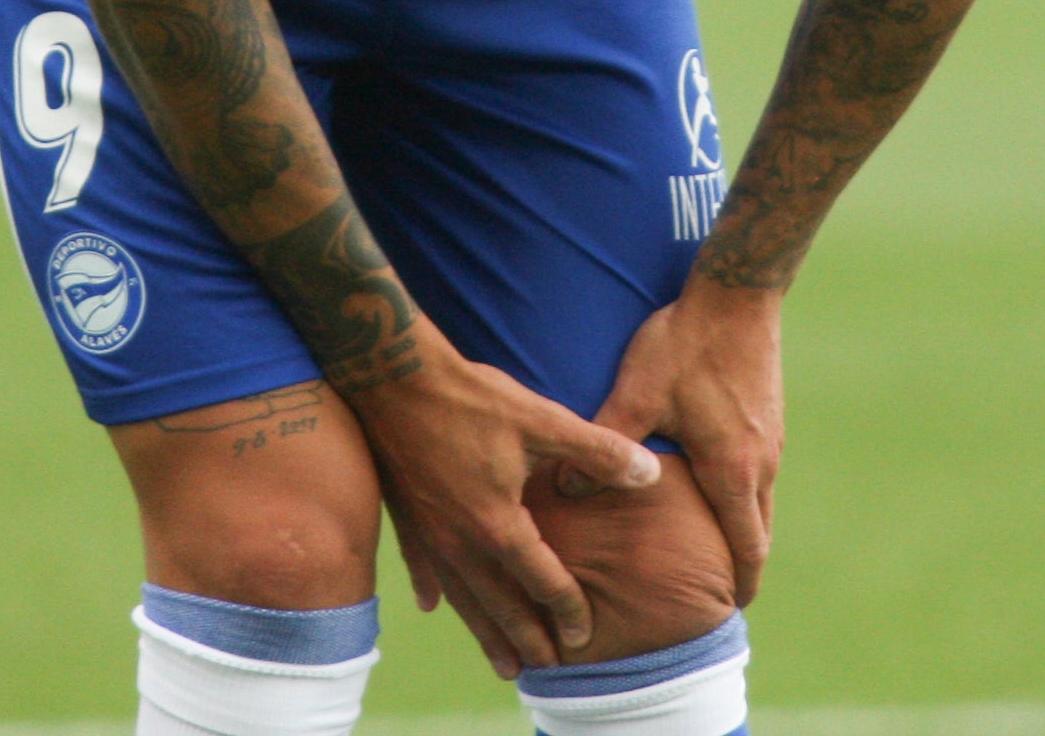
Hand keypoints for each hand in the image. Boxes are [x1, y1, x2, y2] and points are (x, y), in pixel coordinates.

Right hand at [347, 349, 661, 678]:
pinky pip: (420, 565)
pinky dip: (431, 588)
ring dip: (484, 631)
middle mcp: (460, 540)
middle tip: (547, 668)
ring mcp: (428, 532)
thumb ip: (598, 451)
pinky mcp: (406, 514)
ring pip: (461, 597)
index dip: (566, 610)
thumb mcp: (544, 420)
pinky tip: (431, 606)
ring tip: (501, 663)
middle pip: (498, 603)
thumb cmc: (472, 397)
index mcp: (497, 523)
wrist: (395, 376)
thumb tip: (650, 472)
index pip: (541, 580)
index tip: (583, 636)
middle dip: (526, 638)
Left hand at [587, 279, 783, 605]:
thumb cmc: (685, 344)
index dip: (738, 584)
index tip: (728, 611)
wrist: (736, 292)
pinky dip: (744, 496)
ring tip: (712, 550)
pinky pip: (760, 474)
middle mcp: (761, 462)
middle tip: (715, 593)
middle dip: (741, 566)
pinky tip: (714, 489)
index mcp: (733, 470)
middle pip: (759, 533)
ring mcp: (770, 439)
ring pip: (761, 502)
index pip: (746, 548)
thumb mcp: (637, 394)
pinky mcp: (768, 418)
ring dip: (743, 529)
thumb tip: (563, 487)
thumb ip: (605, 444)